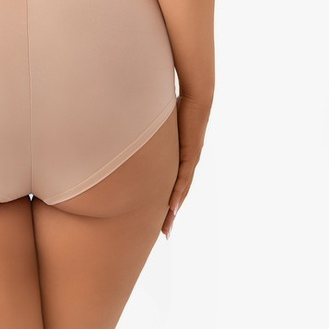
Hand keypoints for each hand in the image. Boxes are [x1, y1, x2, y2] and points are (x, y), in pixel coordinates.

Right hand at [161, 93, 211, 238]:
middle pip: (178, 193)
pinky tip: (173, 208)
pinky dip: (178, 194)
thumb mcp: (159, 123)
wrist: (197, 96)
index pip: (173, 183)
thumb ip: (149, 131)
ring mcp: (190, 159)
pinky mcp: (190, 153)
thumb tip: (131, 128)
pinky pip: (183, 178)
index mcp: (179, 155)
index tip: (160, 215)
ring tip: (167, 228)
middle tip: (164, 232)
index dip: (167, 200)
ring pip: (181, 191)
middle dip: (170, 214)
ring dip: (173, 211)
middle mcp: (187, 161)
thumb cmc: (176, 105)